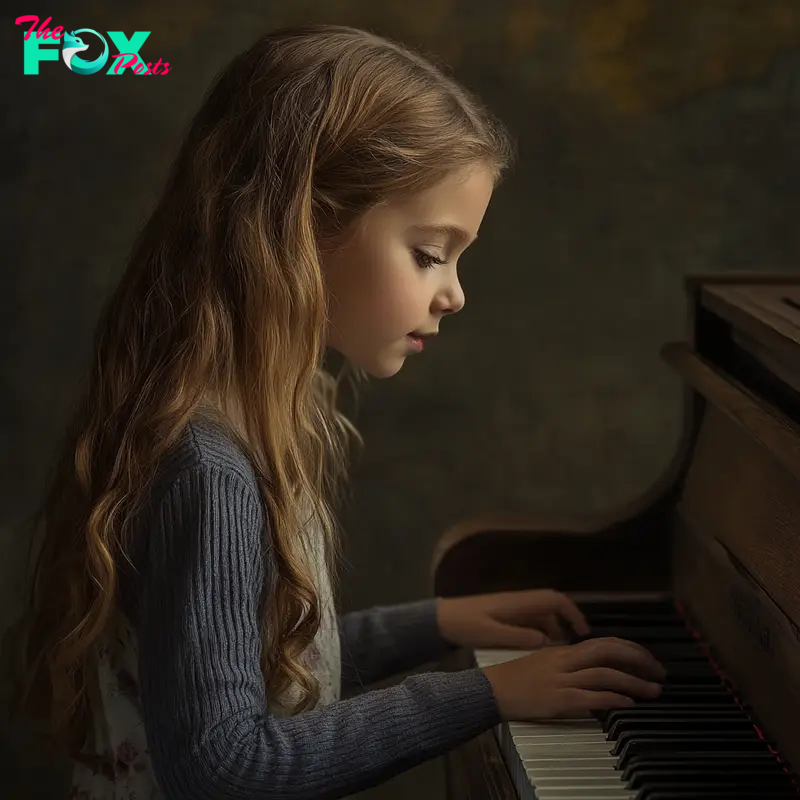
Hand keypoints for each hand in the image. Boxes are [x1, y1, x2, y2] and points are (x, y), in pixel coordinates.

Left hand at [436, 589, 589, 649]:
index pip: (554, 600)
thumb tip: (547, 641)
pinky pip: (529, 620)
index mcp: (518, 603)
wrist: (441, 620)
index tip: (582, 630)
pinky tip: (538, 648)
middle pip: (550, 606)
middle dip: (566, 621)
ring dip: (552, 629)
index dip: (572, 612)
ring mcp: (510, 608)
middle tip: (576, 644)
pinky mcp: (503, 616)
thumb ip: (520, 637)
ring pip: (540, 615)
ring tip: (560, 651)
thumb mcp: (492, 634)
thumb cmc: (465, 625)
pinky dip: (539, 631)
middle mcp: (518, 602)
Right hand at [482, 637, 665, 720]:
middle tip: (659, 672)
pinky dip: (613, 700)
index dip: (630, 649)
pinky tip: (628, 704)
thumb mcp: (544, 662)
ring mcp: (562, 680)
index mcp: (563, 650)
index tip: (648, 659)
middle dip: (639, 660)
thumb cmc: (516, 678)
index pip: (603, 642)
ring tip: (653, 691)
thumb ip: (569, 662)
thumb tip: (595, 667)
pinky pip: (592, 697)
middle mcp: (565, 661)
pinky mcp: (559, 700)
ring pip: (605, 674)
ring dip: (634, 683)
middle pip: (608, 651)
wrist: (491, 690)